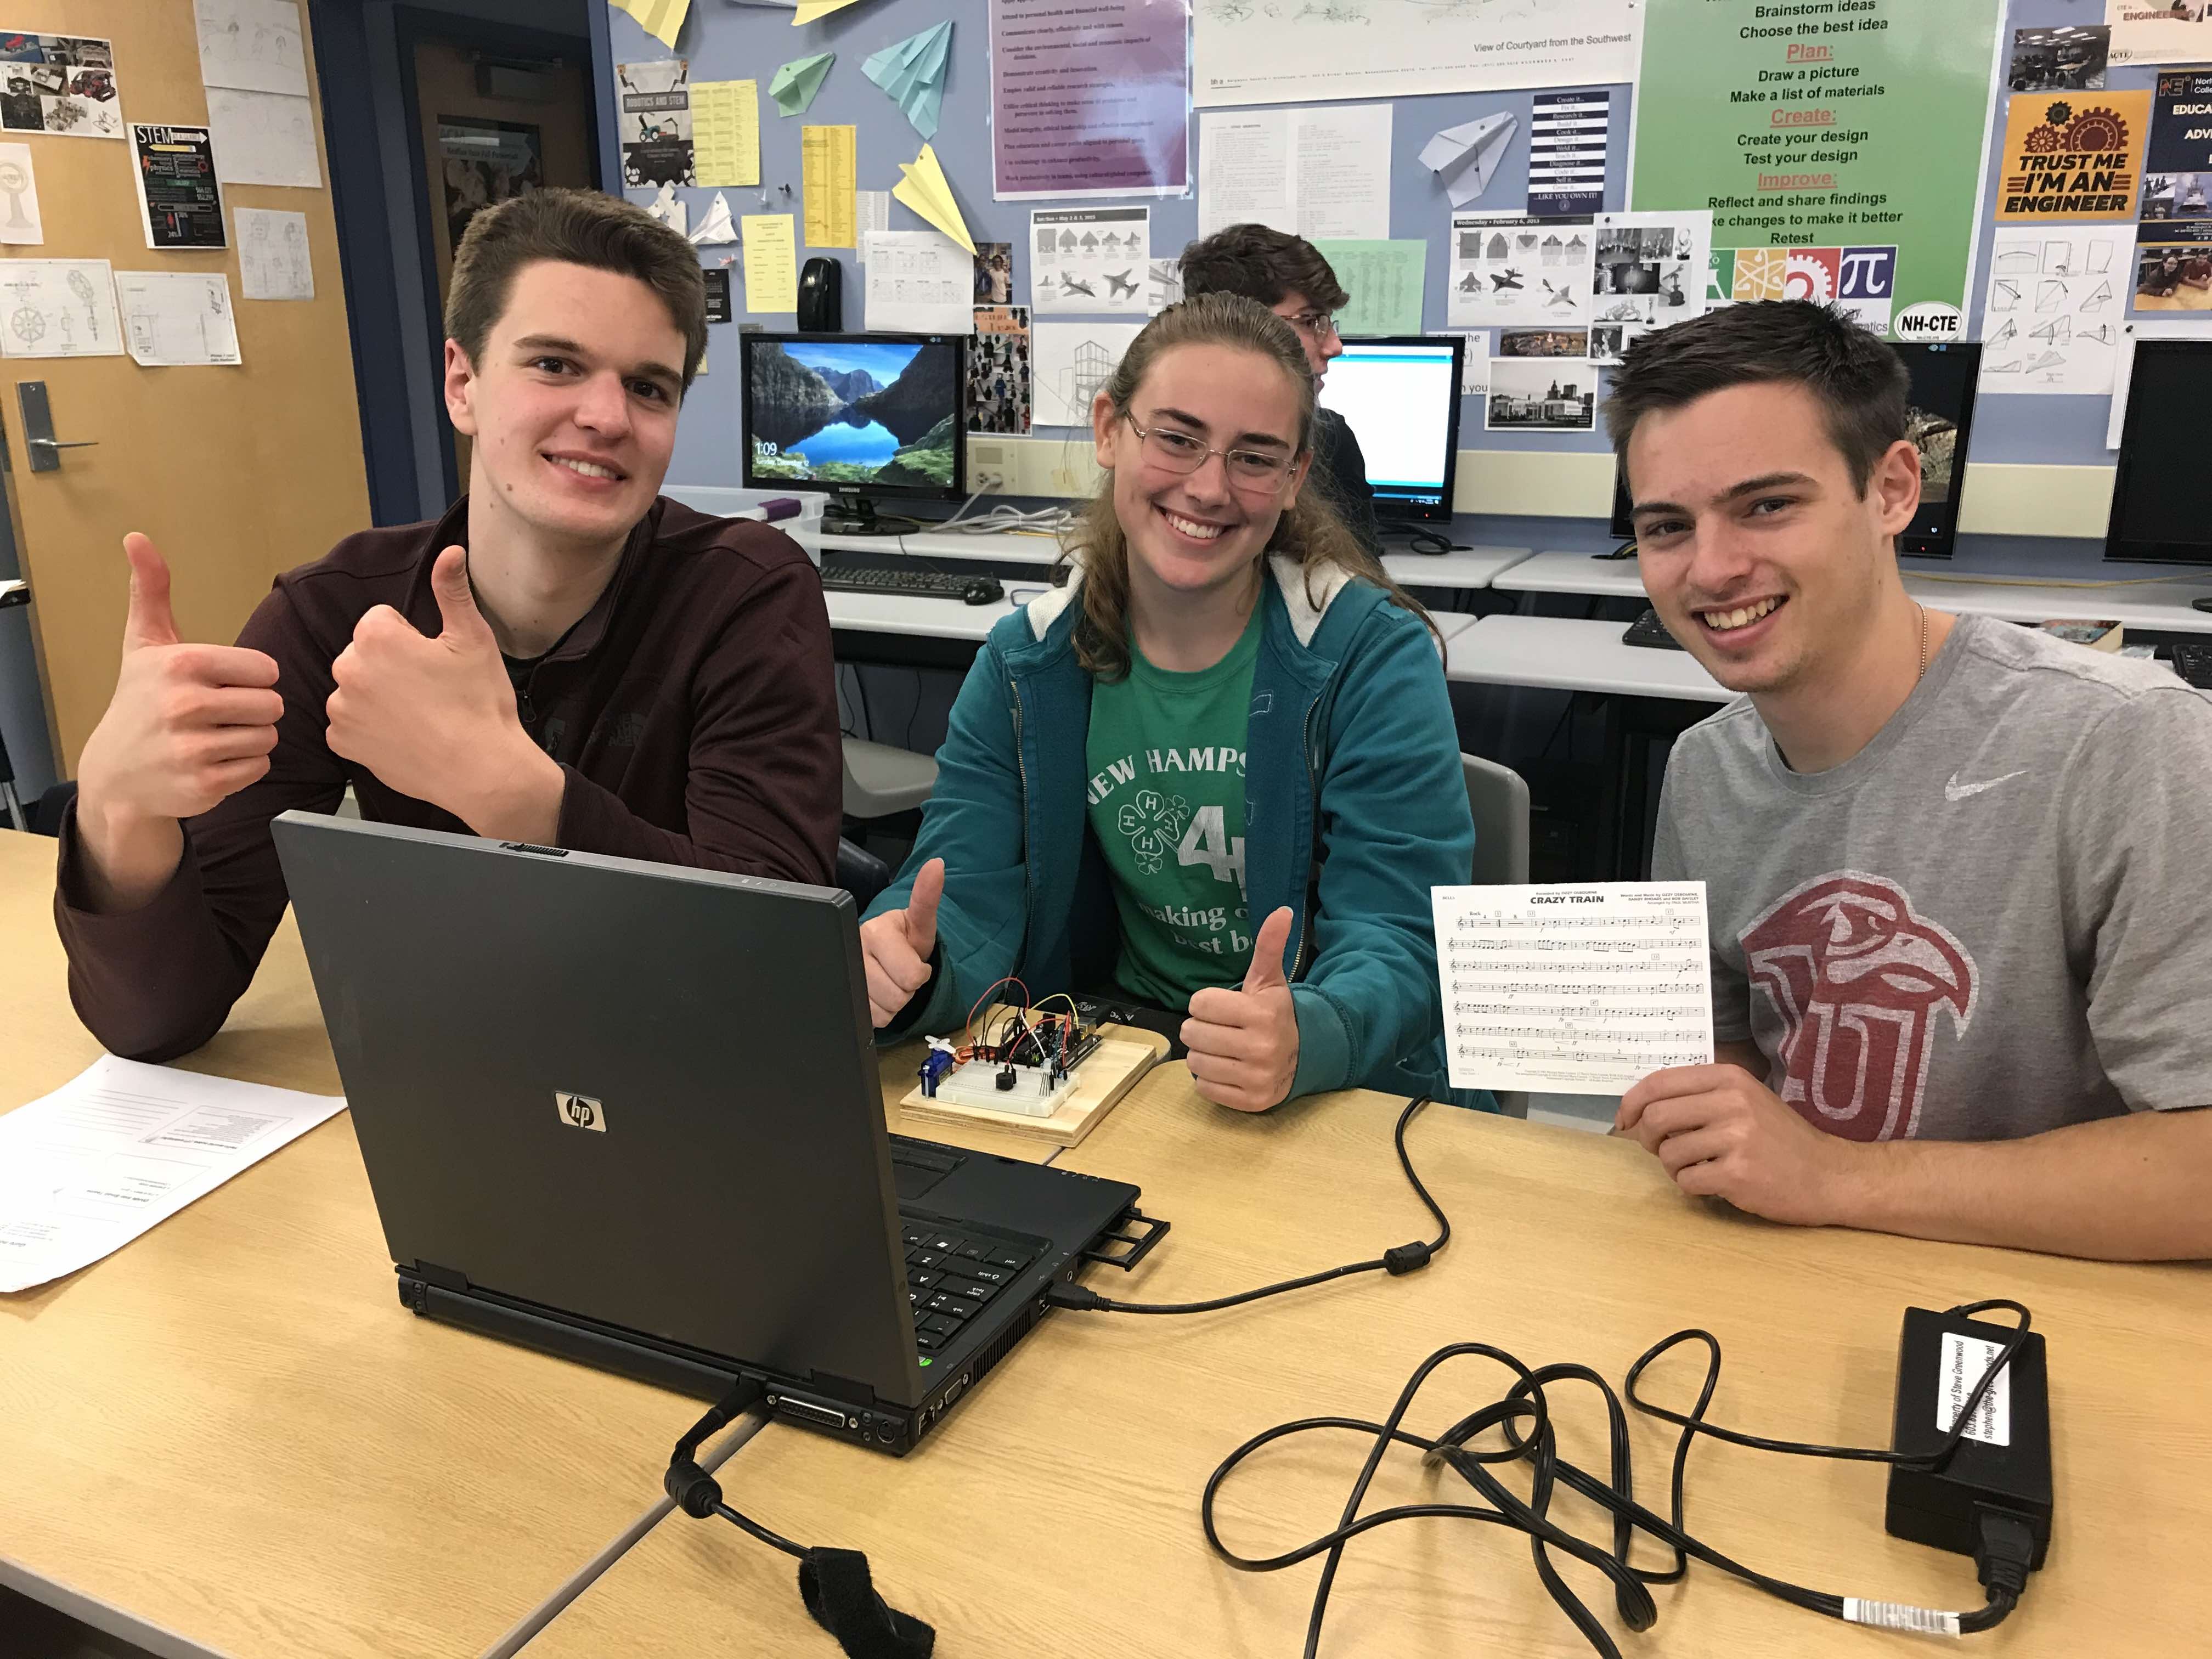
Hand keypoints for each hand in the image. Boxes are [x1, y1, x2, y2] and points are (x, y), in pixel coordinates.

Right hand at [74, 534, 283, 907]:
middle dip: (255, 709)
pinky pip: (259, 767)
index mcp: (182, 664)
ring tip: (218, 735)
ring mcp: (193, 748)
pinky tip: (216, 760)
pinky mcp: (205, 784)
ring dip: (252, 737)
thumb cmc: (139, 700)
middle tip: (223, 713)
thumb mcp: (144, 642)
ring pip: (269, 737)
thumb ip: (152, 590)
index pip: (266, 669)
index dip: (253, 678)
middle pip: (272, 705)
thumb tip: (137, 537)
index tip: (224, 682)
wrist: (117, 771)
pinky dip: (246, 766)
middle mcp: (185, 705)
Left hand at [325, 546, 559, 837]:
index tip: (433, 661)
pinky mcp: (343, 741)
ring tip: (418, 714)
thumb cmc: (480, 704)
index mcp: (376, 637)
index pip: (381, 620)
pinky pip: (349, 723)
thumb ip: (452, 592)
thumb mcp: (473, 639)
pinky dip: (369, 728)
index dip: (411, 638)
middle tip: (429, 689)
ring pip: (356, 687)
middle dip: (389, 665)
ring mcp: (342, 708)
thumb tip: (450, 552)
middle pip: (364, 653)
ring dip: (377, 696)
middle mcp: (349, 669)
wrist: (481, 769)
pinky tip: (402, 734)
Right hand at [859, 858, 942, 1027]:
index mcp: (874, 932)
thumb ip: (927, 897)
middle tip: (901, 973)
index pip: (911, 975)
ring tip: (889, 981)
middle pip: (897, 997)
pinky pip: (872, 1020)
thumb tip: (937, 864)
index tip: (913, 960)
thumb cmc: (904, 939)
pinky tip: (877, 993)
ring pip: (884, 1011)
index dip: (918, 973)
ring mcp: (844, 977)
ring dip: (893, 1002)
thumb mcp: (919, 922)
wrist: (883, 955)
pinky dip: (880, 1012)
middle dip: (907, 989)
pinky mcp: (841, 998)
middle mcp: (854, 952)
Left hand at [1182, 907, 1299, 1112]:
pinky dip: (1210, 1078)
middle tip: (1221, 1029)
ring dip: (1204, 1053)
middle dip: (1201, 1028)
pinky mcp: (1250, 1101)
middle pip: (1192, 1033)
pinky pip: (1204, 1088)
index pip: (1199, 1003)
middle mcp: (1260, 1047)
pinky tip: (1228, 1068)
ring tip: (1223, 1048)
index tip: (1224, 1008)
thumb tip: (1282, 911)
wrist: (1304, 1056)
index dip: (1206, 1003)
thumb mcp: (1270, 980)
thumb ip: (1269, 946)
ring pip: (1195, 1062)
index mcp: (1261, 1013)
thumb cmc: (1276, 1014)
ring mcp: (1255, 1077)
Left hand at [1614, 1064, 1860, 1226]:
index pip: (1660, 1082)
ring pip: (1668, 1152)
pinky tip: (1713, 1183)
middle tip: (1660, 1150)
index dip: (1632, 1102)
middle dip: (1646, 1138)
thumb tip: (1641, 1107)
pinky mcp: (1738, 1174)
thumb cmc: (1780, 1139)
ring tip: (1697, 1167)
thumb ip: (1699, 1096)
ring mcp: (1736, 1138)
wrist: (1829, 1175)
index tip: (1623, 1121)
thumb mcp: (1745, 1099)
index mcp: (1729, 1078)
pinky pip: (1687, 1180)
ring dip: (1673, 1167)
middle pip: (1656, 1117)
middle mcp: (1732, 1102)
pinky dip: (1691, 1186)